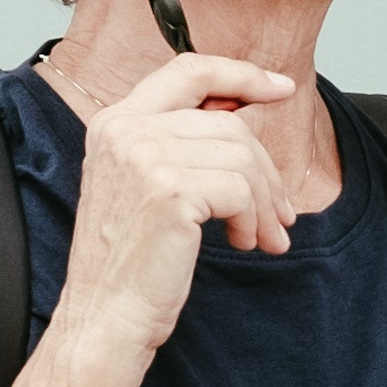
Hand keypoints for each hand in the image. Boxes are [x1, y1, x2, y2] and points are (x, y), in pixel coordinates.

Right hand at [61, 54, 299, 358]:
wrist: (104, 316)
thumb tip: (245, 116)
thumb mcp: (148, 187)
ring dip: (266, 203)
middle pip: (229, 123)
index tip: (281, 88)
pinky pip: (241, 190)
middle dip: (266, 170)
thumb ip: (181, 145)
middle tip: (281, 213)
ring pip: (242, 158)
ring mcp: (144, 156)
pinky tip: (242, 243)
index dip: (241, 74)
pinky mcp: (169, 190)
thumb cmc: (129, 262)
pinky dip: (254, 220)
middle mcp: (125, 129)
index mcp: (115, 122)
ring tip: (264, 236)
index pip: (189, 71)